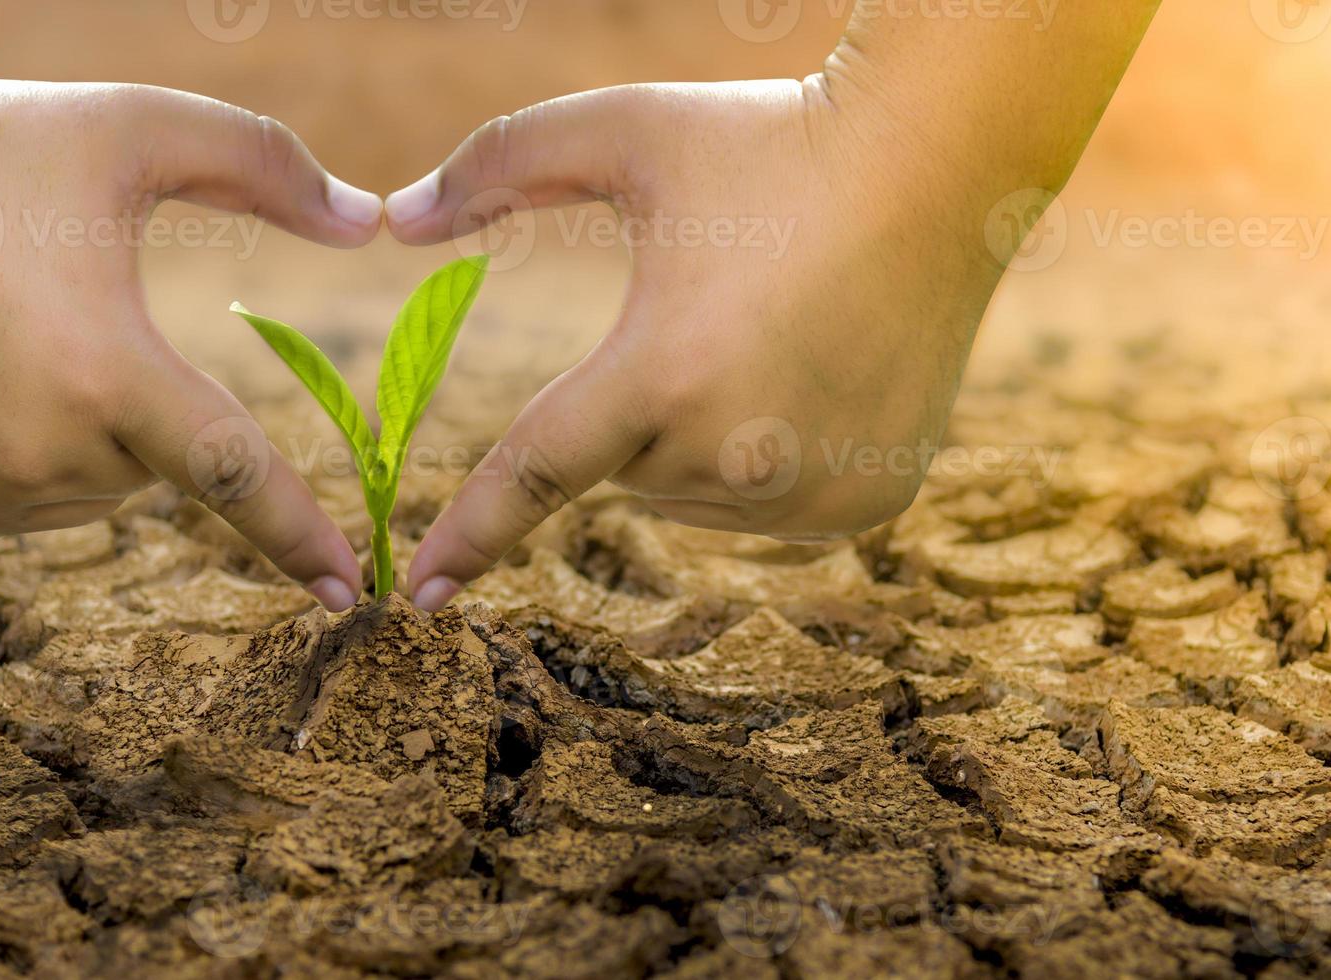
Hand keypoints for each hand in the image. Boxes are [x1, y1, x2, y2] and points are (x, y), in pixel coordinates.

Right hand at [0, 69, 379, 610]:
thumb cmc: (3, 140)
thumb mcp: (145, 131)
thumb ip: (267, 167)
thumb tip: (369, 219)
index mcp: (104, 371)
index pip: (232, 476)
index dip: (299, 537)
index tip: (350, 592)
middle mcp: (33, 450)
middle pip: (154, 466)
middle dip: (140, 404)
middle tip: (62, 317)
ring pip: (88, 488)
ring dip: (79, 433)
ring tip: (5, 341)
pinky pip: (17, 503)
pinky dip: (17, 456)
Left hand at [387, 80, 1010, 609]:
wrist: (939, 165)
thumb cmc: (768, 139)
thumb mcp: (626, 132)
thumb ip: (496, 167)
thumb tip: (391, 220)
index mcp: (664, 370)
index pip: (537, 472)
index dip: (471, 532)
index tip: (421, 594)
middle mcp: (740, 452)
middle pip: (628, 467)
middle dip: (639, 403)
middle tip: (712, 312)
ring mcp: (813, 489)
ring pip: (698, 492)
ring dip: (703, 436)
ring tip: (775, 336)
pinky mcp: (867, 505)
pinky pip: (773, 506)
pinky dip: (772, 458)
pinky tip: (819, 375)